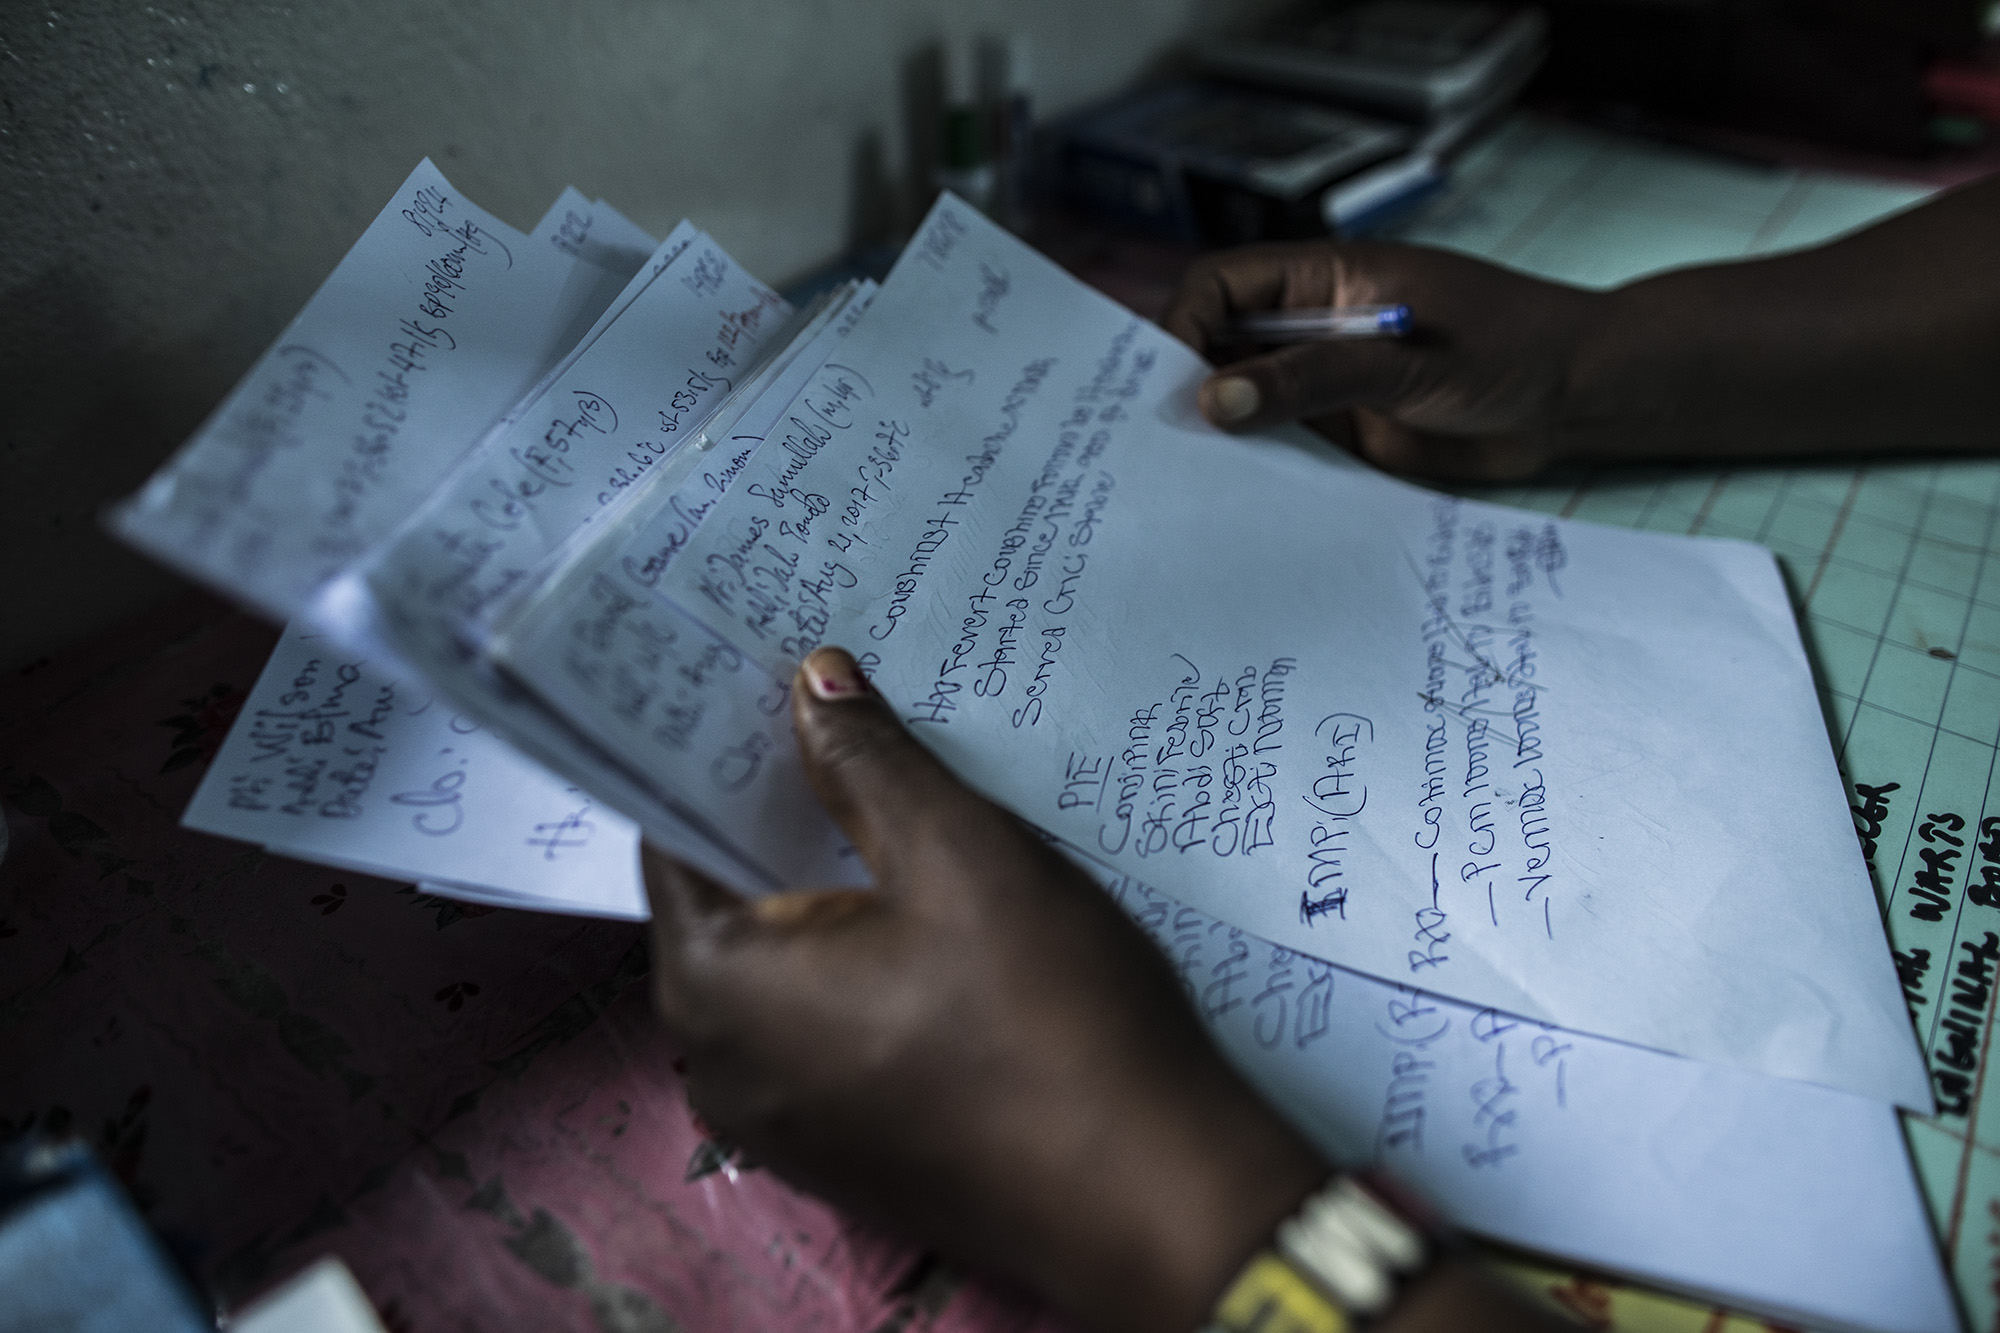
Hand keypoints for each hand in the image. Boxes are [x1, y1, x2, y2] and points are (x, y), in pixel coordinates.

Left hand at [643, 647, 1325, 1332]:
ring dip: (832, 891)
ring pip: (784, 969)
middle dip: (783, 817)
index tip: (763, 685)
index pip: (677, 839)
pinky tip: (933, 923)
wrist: (1149, 1194)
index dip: (722, 757)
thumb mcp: (958, 854)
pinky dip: (859, 965)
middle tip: (843, 725)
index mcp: (715, 989)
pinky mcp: (848, 1150)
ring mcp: (783, 1123)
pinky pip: (824, 1029)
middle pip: (730, 904)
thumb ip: (867, 762)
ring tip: (900, 809)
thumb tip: (811, 683)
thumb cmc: (1046, 1015)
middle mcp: (721, 1068)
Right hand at [1162, 240, 1601, 482]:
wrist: (1583, 398)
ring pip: (1245, 401)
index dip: (1182, 324)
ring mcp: (1328, 381)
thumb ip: (1313, 378)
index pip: (1222, 285)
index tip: (1166, 383)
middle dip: (1184, 384)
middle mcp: (1315, 327)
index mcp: (1326, 279)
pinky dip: (1257, 470)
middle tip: (1154, 442)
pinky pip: (1284, 447)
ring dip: (1218, 435)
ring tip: (1184, 480)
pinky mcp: (1346, 432)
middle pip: (1219, 344)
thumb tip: (1213, 402)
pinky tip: (1238, 500)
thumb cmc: (1511, 349)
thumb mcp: (1406, 360)